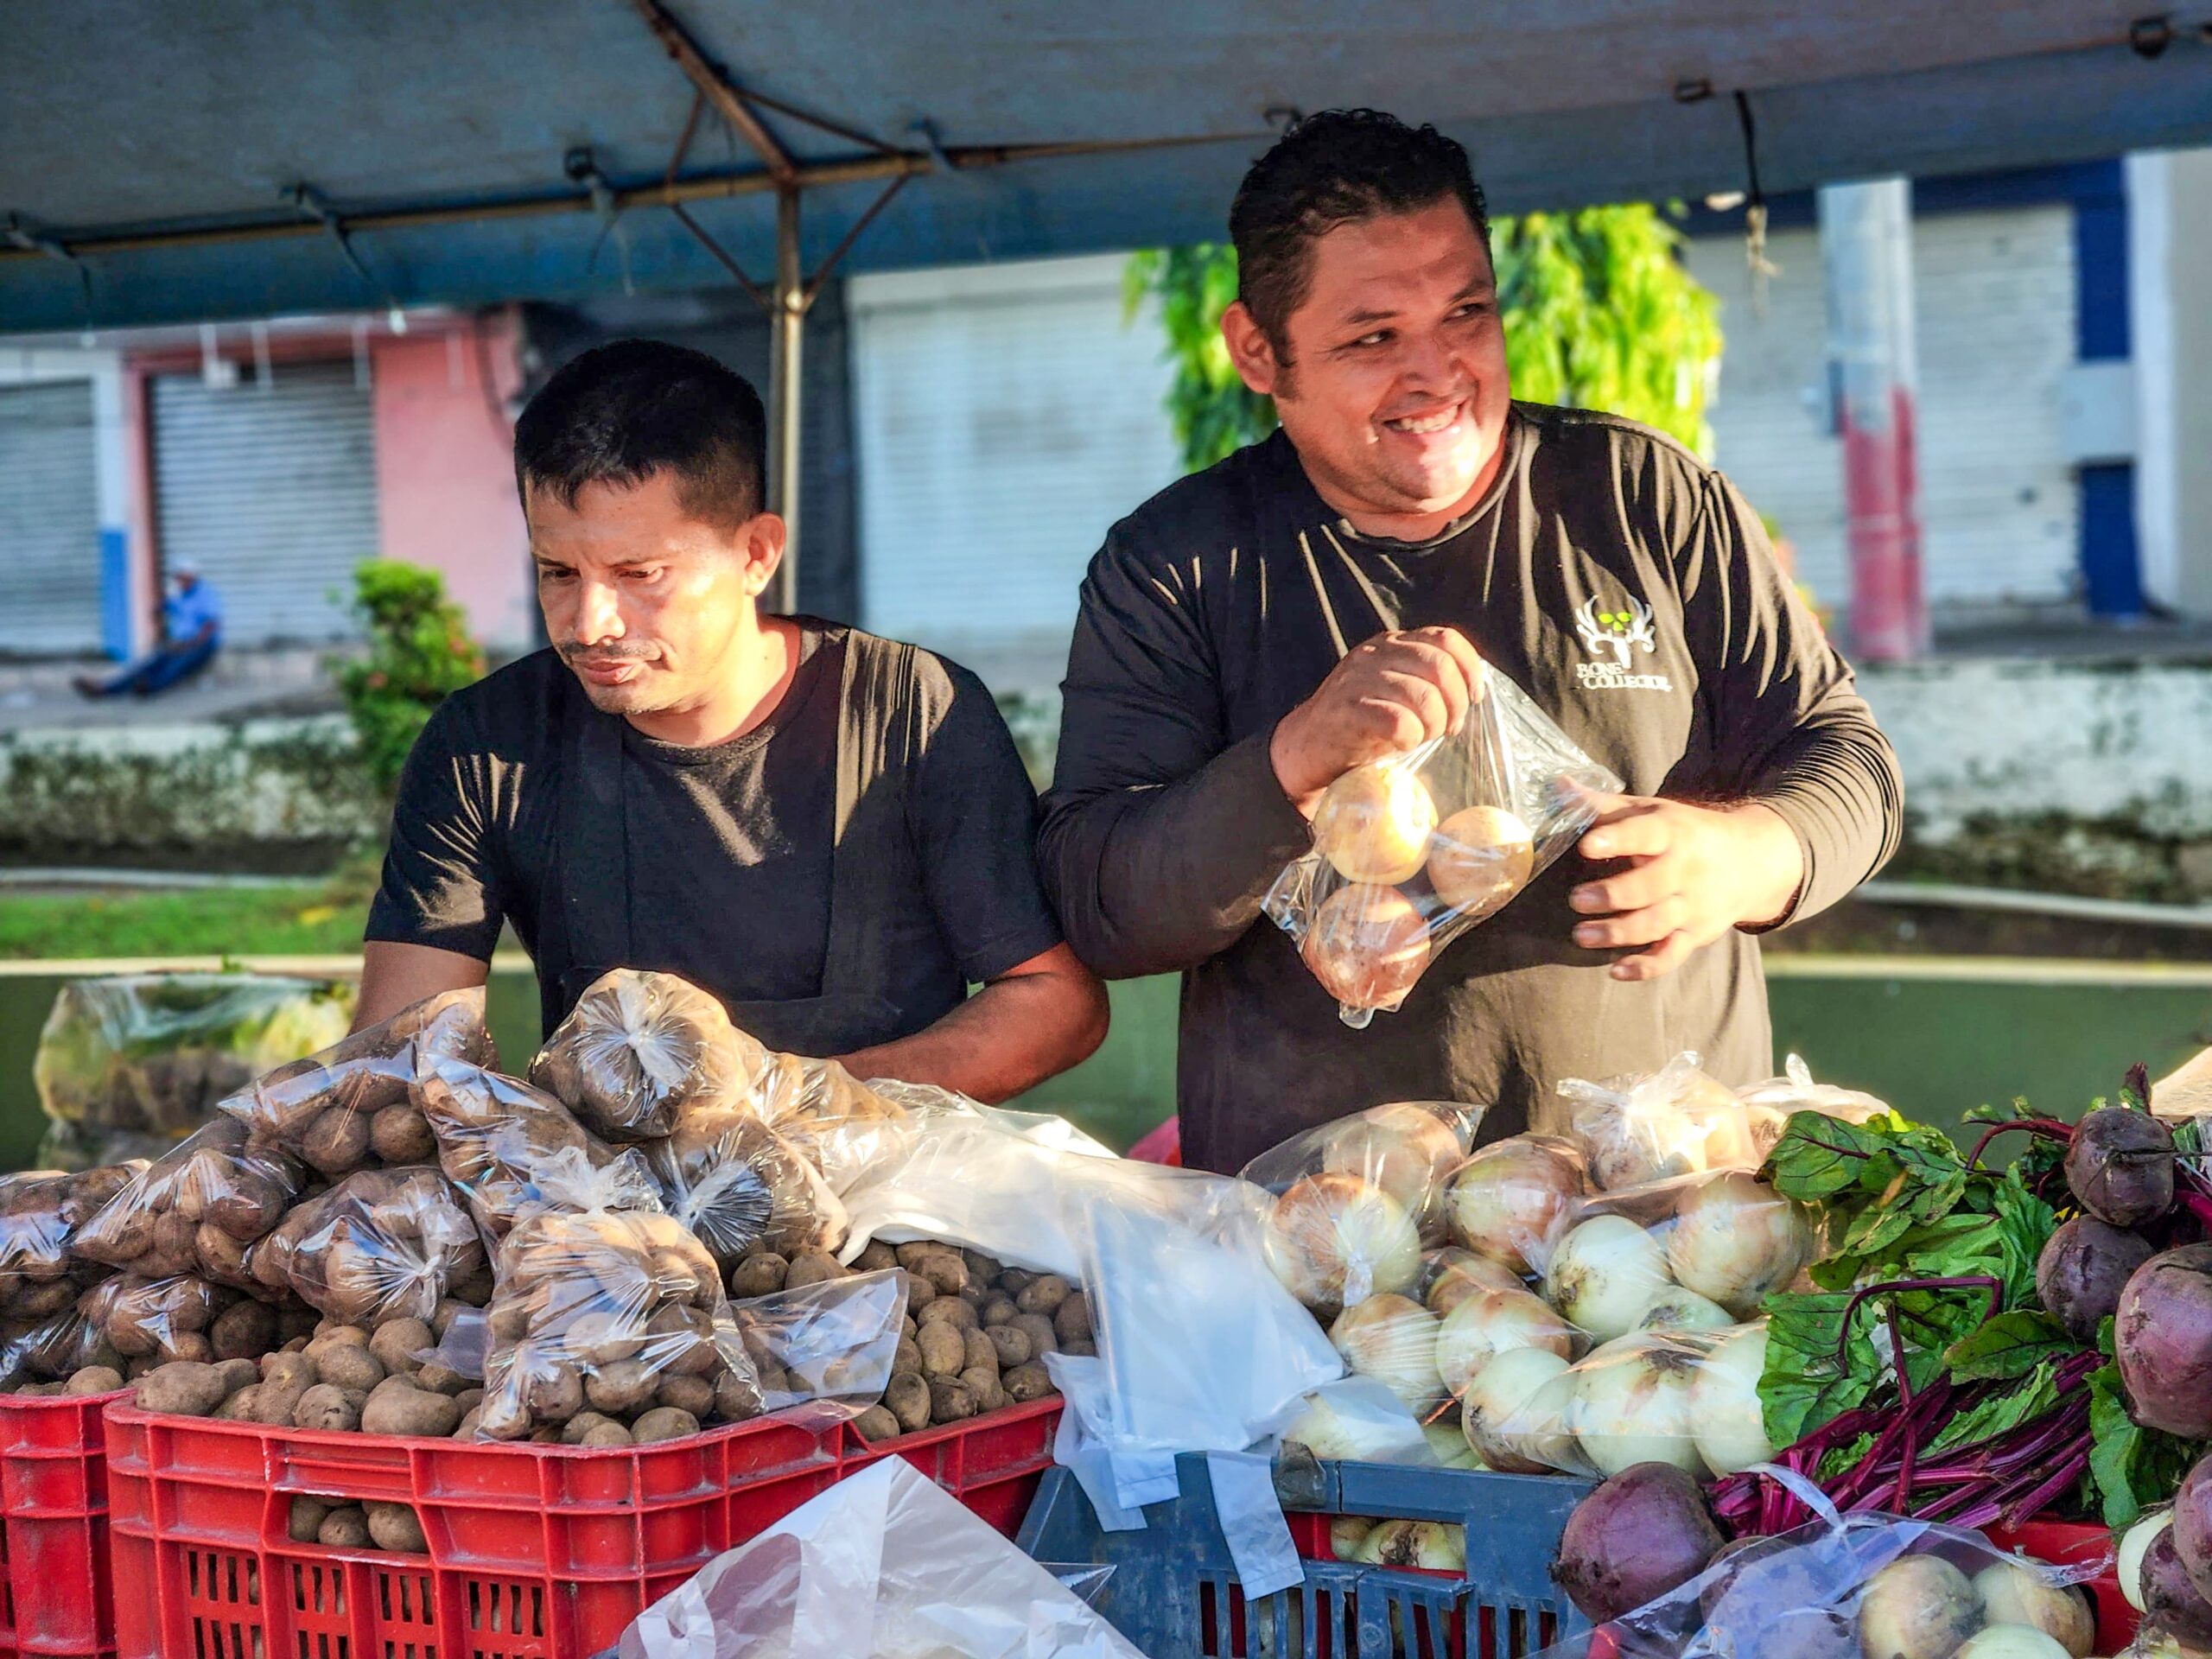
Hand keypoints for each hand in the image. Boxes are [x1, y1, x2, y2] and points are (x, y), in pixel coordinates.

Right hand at [1269, 627, 1485, 814]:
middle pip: (1440, 667)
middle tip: (1447, 728)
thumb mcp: (1395, 689)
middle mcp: (1374, 654)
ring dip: (1433, 725)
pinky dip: (1410, 738)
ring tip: (1422, 737)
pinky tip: (1402, 744)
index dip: (1470, 669)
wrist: (1305, 747)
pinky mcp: (1346, 712)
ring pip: (1423, 697)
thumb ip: (1427, 679)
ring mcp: (1357, 680)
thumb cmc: (1361, 723)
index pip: (1445, 638)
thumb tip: (1473, 692)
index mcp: (1390, 644)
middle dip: (1455, 704)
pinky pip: (1399, 722)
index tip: (1473, 697)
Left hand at [1568, 796, 1803, 979]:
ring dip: (1618, 933)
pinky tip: (1616, 971)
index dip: (1617, 839)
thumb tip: (1557, 785)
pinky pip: (1672, 956)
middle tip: (1575, 899)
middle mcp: (1687, 869)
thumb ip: (1604, 805)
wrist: (1751, 860)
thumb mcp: (1651, 811)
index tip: (1587, 845)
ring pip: (1657, 923)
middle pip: (1651, 886)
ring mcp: (1693, 905)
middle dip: (1613, 895)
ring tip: (1581, 935)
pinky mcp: (1695, 935)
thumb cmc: (1683, 832)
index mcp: (1673, 832)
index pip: (1646, 833)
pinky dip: (1646, 967)